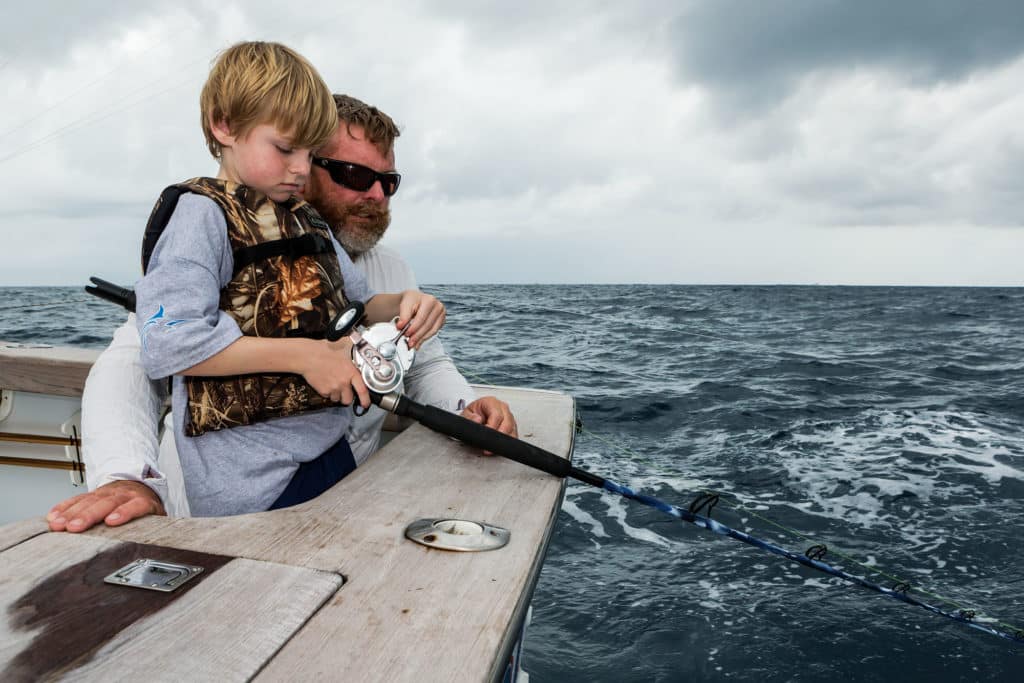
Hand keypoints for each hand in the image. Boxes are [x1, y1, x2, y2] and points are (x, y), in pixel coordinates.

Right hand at [47, 480, 165, 532]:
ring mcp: (106, 493)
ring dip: (71, 513)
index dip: (124, 512)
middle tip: (75, 527)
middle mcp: (122, 494)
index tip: (111, 521)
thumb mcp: (156, 515)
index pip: (135, 505)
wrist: (139, 484)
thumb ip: (157, 529)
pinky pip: (76, 499)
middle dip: (89, 515)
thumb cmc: (146, 505)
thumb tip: (160, 548)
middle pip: (105, 503)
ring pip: (88, 501)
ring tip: (59, 525)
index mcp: (142, 500)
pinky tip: (53, 516)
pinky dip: (63, 507)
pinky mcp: (92, 494)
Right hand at [298, 338, 370, 407]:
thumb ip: (353, 352)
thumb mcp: (344, 348)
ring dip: (336, 395)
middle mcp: (343, 382)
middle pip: (348, 399)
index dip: (365, 400)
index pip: (362, 390)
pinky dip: (327, 392)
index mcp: (351, 372)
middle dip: (347, 397)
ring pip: (337, 399)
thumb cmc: (324, 350)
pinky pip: (327, 396)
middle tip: (345, 391)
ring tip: (333, 384)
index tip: (365, 404)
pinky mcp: (323, 391)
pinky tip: (325, 382)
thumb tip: (361, 348)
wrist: (308, 356)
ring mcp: (333, 388)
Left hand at [396, 290, 445, 349]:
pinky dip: (424, 338)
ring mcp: (442, 314)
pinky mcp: (442, 321)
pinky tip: (418, 342)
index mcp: (430, 300)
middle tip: (408, 342)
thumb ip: (403, 316)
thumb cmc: (411, 301)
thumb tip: (401, 327)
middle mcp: (438, 307)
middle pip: (427, 325)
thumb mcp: (405, 305)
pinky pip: (434, 332)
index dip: (413, 327)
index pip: (421, 318)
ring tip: (412, 344)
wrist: (416, 300)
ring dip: (421, 339)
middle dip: (417, 335)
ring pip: (432, 331)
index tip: (404, 334)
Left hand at [462, 396, 517, 454]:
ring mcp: (509, 417)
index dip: (492, 427)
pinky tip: (498, 446)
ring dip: (503, 441)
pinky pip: (514, 435)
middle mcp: (502, 408)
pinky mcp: (512, 426)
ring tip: (492, 448)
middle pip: (507, 423)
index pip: (496, 415)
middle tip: (489, 446)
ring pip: (512, 430)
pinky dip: (507, 442)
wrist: (475, 419)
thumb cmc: (472, 415)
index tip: (486, 435)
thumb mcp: (465, 415)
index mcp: (491, 402)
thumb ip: (469, 418)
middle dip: (498, 436)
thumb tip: (477, 419)